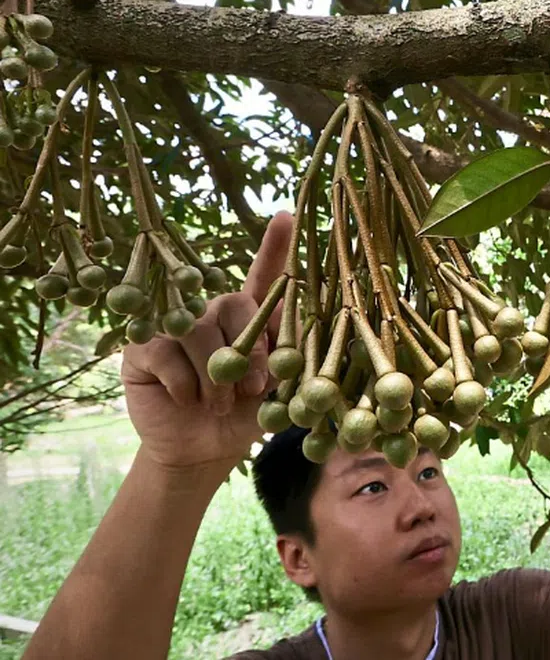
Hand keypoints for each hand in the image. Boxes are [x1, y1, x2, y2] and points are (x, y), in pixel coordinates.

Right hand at [121, 213, 292, 472]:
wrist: (203, 451)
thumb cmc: (244, 416)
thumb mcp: (273, 389)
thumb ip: (282, 358)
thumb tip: (289, 330)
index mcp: (248, 317)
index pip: (263, 277)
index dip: (275, 247)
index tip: (288, 216)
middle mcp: (210, 312)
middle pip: (233, 303)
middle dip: (250, 348)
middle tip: (254, 386)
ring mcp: (173, 325)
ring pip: (200, 332)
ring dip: (216, 376)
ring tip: (220, 403)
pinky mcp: (142, 346)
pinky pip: (167, 352)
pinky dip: (185, 384)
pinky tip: (188, 400)